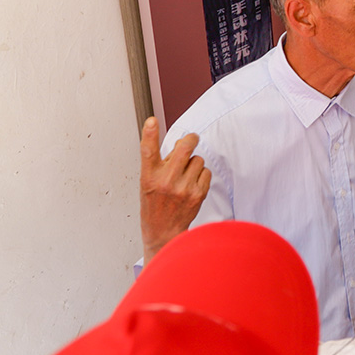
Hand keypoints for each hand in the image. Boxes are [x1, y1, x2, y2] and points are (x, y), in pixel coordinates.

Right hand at [140, 117, 210, 263]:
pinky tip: (192, 184)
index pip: (148, 151)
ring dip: (193, 162)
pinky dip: (201, 174)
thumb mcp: (148, 183)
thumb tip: (182, 144)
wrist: (163, 232)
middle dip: (190, 139)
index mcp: (149, 177)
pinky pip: (206, 171)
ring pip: (197, 159)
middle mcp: (165, 181)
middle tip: (191, 139)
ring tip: (184, 175)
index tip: (152, 121)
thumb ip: (161, 163)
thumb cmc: (154, 206)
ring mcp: (183, 188)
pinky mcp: (198, 194)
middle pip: (184, 147)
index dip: (149, 134)